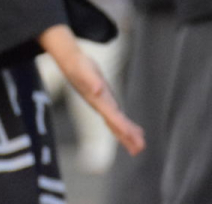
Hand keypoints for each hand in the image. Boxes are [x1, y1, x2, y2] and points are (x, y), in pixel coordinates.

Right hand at [39, 25, 145, 156]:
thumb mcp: (84, 71)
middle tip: (140, 149)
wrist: (71, 62)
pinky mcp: (106, 101)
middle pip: (115, 125)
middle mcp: (101, 106)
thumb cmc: (78, 66)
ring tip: (139, 147)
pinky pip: (117, 117)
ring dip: (127, 136)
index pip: (112, 117)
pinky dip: (126, 126)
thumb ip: (91, 81)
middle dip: (126, 137)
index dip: (122, 127)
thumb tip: (98, 89)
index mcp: (98, 101)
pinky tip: (133, 130)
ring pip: (116, 124)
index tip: (132, 138)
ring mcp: (103, 105)